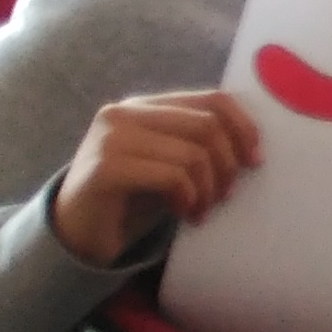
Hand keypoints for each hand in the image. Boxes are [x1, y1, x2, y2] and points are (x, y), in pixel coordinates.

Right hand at [48, 92, 261, 265]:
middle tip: (227, 195)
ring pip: (193, 154)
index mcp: (146, 105)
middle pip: (207, 126)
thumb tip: (254, 147)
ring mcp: (111, 138)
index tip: (255, 160)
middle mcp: (125, 113)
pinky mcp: (106, 169)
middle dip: (227, 165)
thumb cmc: (133, 197)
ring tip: (203, 209)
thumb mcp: (171, 163)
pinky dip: (188, 198)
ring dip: (208, 189)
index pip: (213, 100)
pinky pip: (172, 177)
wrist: (76, 232)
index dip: (244, 127)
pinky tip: (184, 213)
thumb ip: (199, 144)